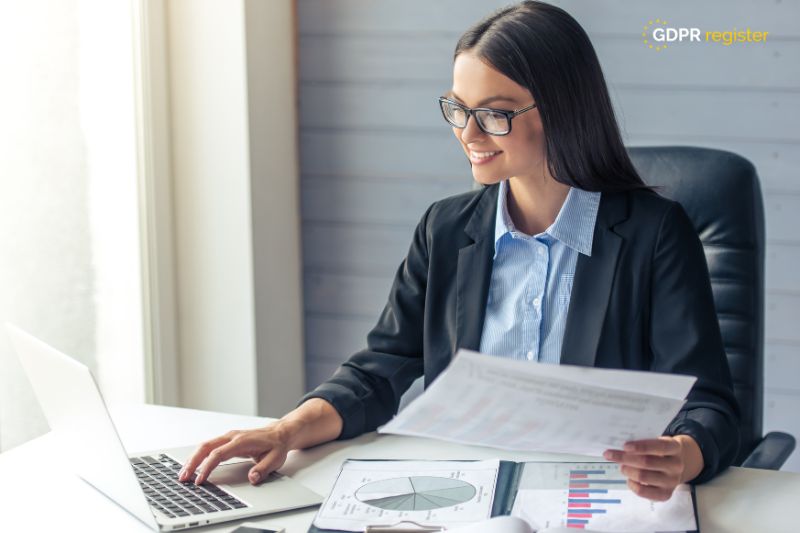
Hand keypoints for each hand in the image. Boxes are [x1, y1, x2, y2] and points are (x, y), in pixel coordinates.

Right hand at [178, 421, 298, 485]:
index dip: (208, 467)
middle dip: (193, 462)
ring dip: (193, 458)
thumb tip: (252, 477)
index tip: (200, 479)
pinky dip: (199, 455)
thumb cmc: (276, 445)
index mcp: (242, 441)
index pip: (219, 454)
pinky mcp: (227, 440)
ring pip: (205, 445)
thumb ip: (263, 469)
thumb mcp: (275, 459)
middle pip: (206, 447)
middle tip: (183, 477)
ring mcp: (229, 437)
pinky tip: (193, 465)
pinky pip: (209, 446)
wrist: (280, 433)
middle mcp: (232, 436)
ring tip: (184, 473)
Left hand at [603, 435, 702, 500]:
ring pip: (643, 476)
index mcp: (675, 448)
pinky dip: (632, 484)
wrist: (674, 467)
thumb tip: (619, 447)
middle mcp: (676, 465)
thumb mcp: (656, 442)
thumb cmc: (659, 451)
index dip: (641, 446)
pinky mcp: (665, 494)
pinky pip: (643, 491)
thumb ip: (642, 442)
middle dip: (625, 458)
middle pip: (647, 462)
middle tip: (610, 455)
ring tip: (622, 466)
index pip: (659, 446)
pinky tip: (629, 479)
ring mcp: (672, 481)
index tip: (624, 446)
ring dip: (627, 470)